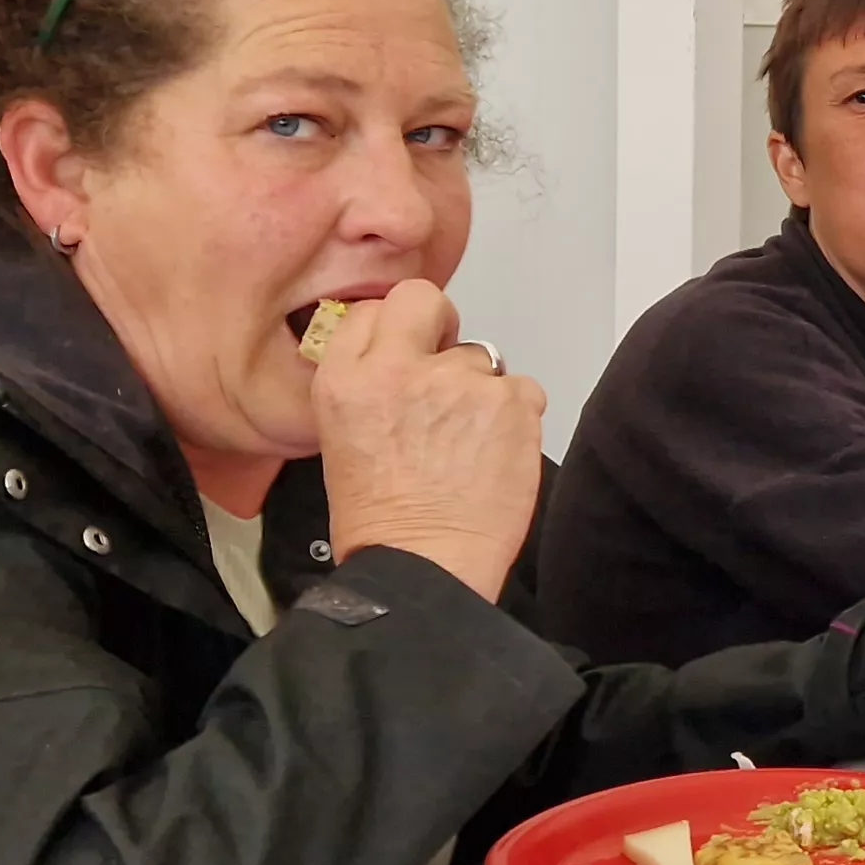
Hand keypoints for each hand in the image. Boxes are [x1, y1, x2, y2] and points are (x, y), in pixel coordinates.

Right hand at [312, 280, 547, 601]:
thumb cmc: (382, 517)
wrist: (424, 563)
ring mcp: (459, 381)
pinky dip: (514, 417)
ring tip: (466, 443)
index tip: (406, 350)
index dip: (396, 330)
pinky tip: (493, 453)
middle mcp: (399, 369)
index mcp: (346, 378)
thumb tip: (403, 355)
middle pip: (426, 300)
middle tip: (444, 371)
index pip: (374, 310)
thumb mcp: (342, 434)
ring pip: (481, 356)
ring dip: (480, 390)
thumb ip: (370, 383)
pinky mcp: (510, 400)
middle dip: (439, 324)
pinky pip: (522, 388)